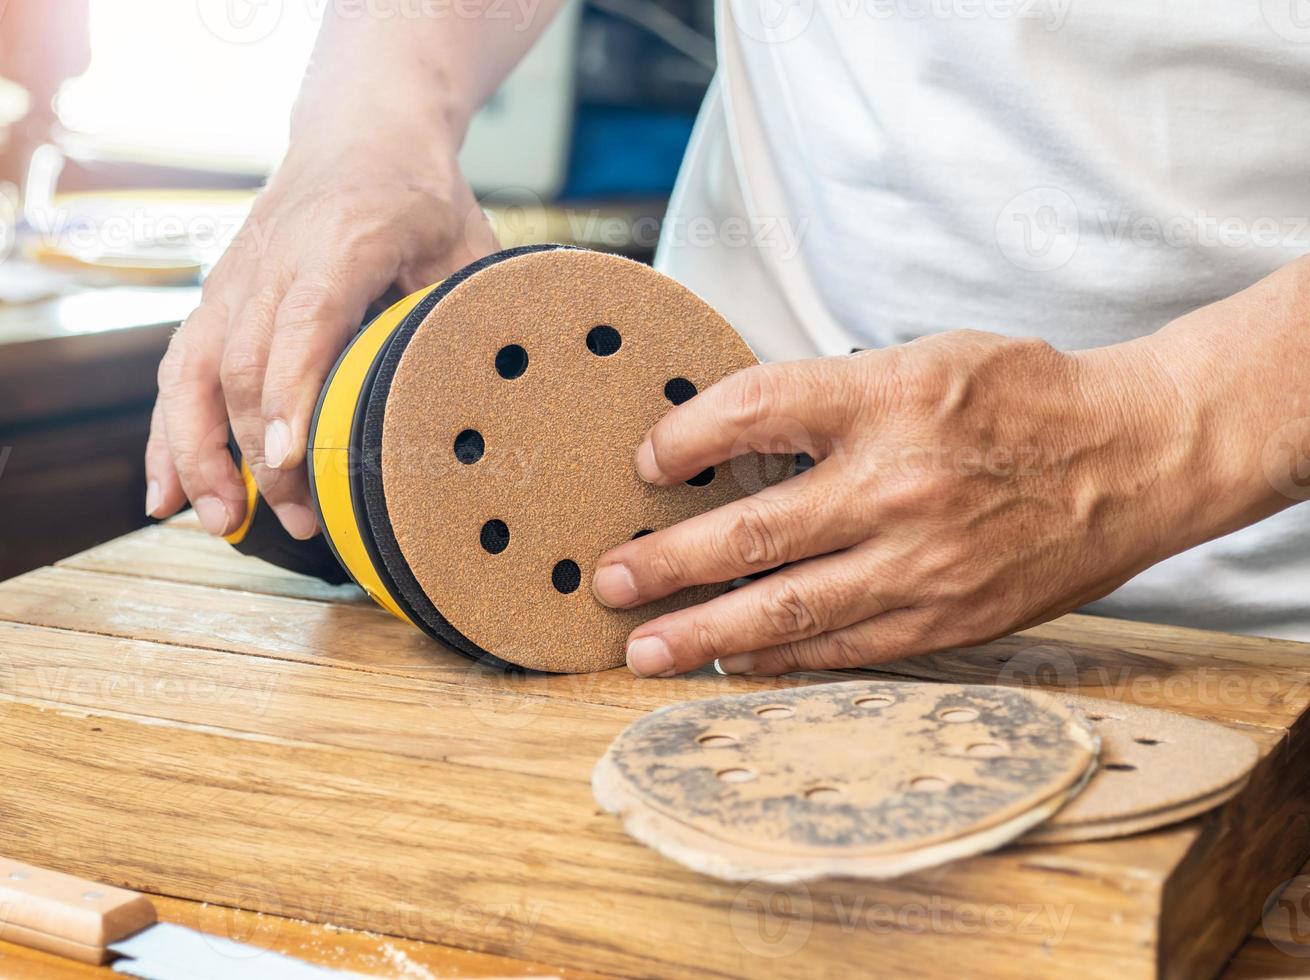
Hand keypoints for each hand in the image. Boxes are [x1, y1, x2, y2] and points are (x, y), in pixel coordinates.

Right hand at [145, 126, 497, 536]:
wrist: (360, 131)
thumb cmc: (419, 194)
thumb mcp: (464, 243)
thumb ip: (468, 313)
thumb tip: (490, 402)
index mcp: (342, 239)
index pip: (305, 322)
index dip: (293, 394)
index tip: (288, 461)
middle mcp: (272, 259)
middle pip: (245, 363)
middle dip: (256, 453)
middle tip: (294, 521)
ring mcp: (234, 279)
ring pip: (193, 372)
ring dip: (197, 454)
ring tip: (221, 525)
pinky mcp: (216, 297)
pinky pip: (179, 371)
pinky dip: (167, 434)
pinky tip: (166, 496)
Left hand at [593, 330, 1201, 676]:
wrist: (1135, 456)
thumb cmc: (1023, 398)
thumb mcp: (925, 359)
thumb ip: (834, 394)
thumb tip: (734, 431)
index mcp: (887, 398)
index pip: (752, 411)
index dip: (683, 438)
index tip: (648, 460)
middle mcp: (897, 482)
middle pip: (750, 532)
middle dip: (666, 562)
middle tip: (607, 580)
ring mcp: (921, 561)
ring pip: (787, 609)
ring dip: (704, 632)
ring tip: (643, 650)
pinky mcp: (947, 617)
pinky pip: (845, 647)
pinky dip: (782, 659)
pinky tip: (734, 664)